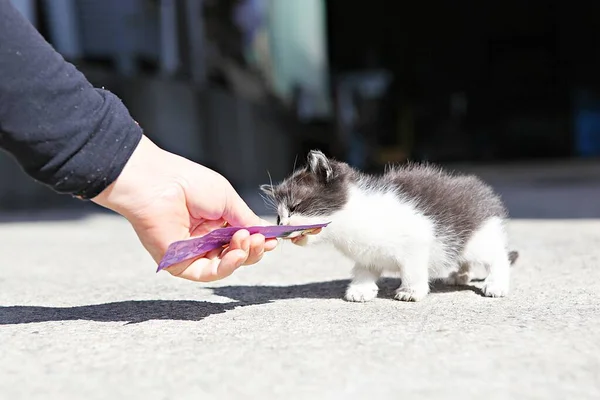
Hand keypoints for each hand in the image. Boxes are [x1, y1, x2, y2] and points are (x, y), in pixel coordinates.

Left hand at [92, 135, 276, 281]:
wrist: (159, 183)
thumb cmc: (190, 183)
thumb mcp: (228, 200)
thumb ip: (247, 220)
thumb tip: (267, 235)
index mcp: (216, 222)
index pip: (242, 239)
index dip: (258, 241)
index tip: (274, 240)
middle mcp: (205, 239)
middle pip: (237, 256)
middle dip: (253, 250)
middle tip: (260, 240)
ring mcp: (193, 253)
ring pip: (226, 267)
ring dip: (243, 256)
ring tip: (247, 241)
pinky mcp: (181, 264)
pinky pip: (209, 273)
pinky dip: (227, 266)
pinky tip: (237, 253)